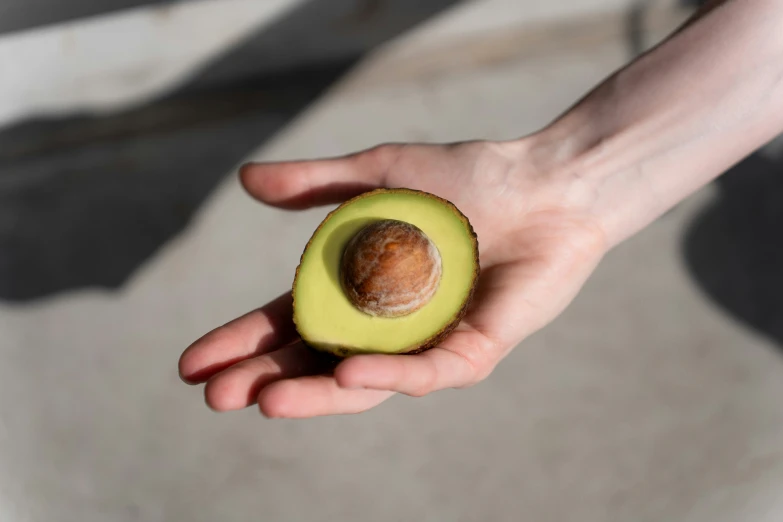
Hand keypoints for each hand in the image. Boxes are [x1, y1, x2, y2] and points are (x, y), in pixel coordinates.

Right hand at [178, 140, 607, 417]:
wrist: (544, 182)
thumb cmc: (466, 178)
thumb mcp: (378, 175)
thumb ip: (316, 184)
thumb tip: (245, 179)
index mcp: (357, 291)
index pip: (287, 324)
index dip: (240, 343)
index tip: (190, 364)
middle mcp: (384, 326)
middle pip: (314, 363)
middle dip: (262, 380)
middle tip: (213, 395)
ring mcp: (425, 344)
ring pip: (362, 383)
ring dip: (312, 394)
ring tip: (260, 400)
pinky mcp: (471, 353)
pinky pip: (424, 371)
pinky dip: (386, 372)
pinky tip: (346, 371)